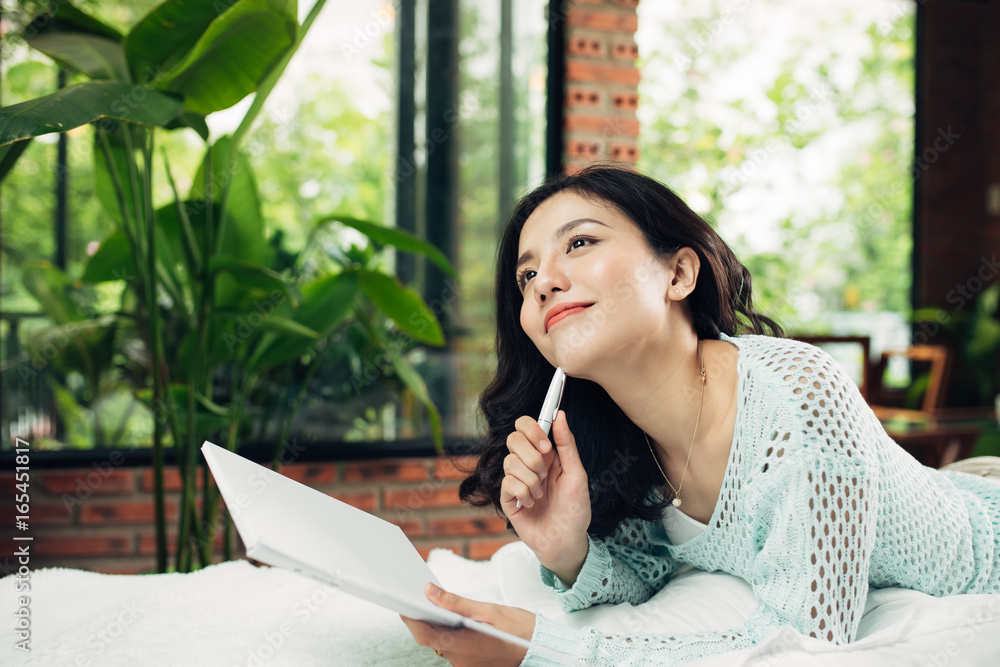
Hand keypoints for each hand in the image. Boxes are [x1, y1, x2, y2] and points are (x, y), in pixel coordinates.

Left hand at [401, 583, 533, 666]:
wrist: (540, 649)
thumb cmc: (519, 629)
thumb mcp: (488, 610)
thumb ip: (456, 602)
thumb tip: (430, 592)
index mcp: (463, 645)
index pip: (424, 634)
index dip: (410, 618)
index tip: (402, 600)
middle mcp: (460, 659)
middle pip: (430, 638)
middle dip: (421, 617)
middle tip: (416, 595)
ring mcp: (465, 663)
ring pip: (440, 641)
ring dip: (435, 623)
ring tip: (433, 602)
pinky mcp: (470, 661)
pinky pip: (452, 645)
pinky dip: (447, 630)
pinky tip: (450, 616)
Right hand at [500, 410, 590, 583]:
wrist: (567, 541)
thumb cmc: (575, 509)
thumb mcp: (577, 474)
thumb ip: (567, 444)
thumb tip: (560, 415)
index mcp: (544, 454)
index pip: (525, 426)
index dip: (532, 429)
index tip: (546, 445)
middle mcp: (528, 463)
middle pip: (513, 439)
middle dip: (531, 456)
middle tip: (546, 472)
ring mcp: (516, 480)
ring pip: (510, 462)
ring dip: (531, 479)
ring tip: (542, 495)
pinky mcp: (508, 498)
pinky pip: (508, 483)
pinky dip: (524, 493)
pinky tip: (532, 504)